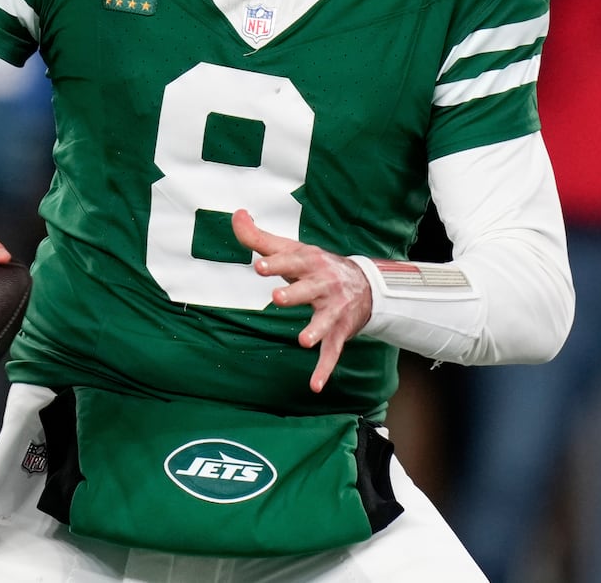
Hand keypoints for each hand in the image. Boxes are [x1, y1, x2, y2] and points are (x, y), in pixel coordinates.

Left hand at [232, 208, 371, 393]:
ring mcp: (333, 310)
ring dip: (315, 330)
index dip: (276, 264)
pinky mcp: (338, 332)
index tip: (260, 266)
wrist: (364, 285)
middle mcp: (324, 285)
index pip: (291, 261)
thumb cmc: (316, 266)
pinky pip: (332, 352)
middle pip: (309, 289)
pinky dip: (325, 369)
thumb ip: (259, 237)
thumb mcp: (291, 250)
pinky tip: (315, 385)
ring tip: (303, 340)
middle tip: (277, 298)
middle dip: (295, 293)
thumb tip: (236, 215)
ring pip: (324, 321)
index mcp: (310, 263)